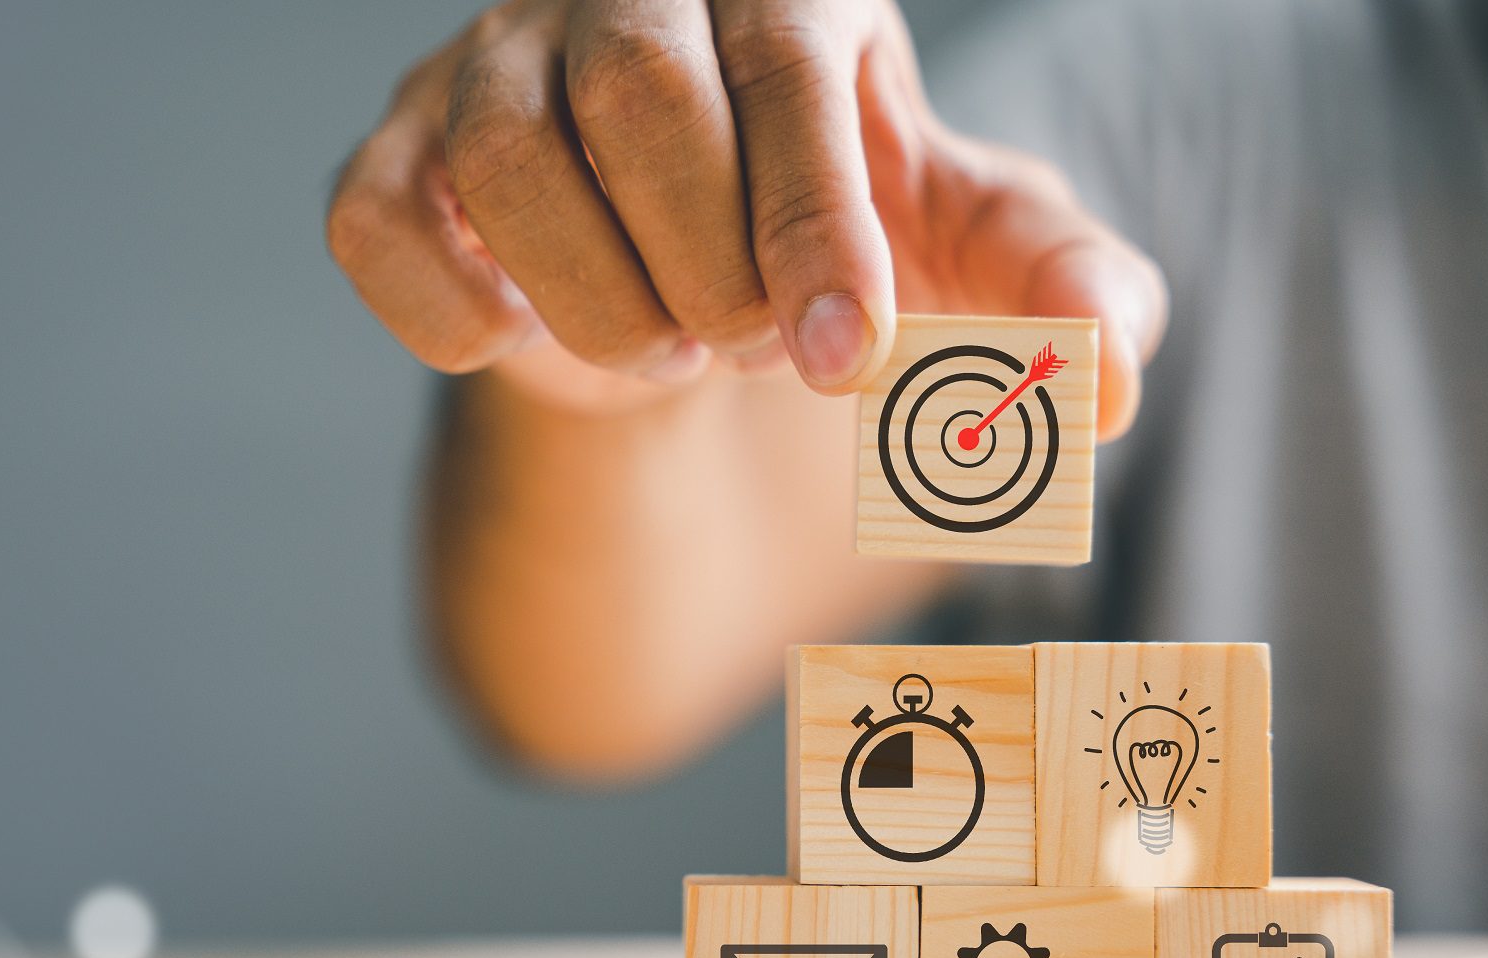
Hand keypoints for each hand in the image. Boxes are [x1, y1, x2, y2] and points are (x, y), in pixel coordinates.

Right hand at [328, 0, 1164, 431]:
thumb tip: (1109, 372)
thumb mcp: (959, 253)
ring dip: (602, 303)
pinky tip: (520, 340)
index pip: (785, 55)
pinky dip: (452, 316)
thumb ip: (1057, 285)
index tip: (846, 363)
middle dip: (712, 263)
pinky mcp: (395, 161)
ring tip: (664, 343)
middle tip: (750, 346)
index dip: (815, 220)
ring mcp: (485, 69)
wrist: (674, 280)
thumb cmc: (825, 240)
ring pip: (506, 160)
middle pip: (638, 89)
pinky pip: (378, 226)